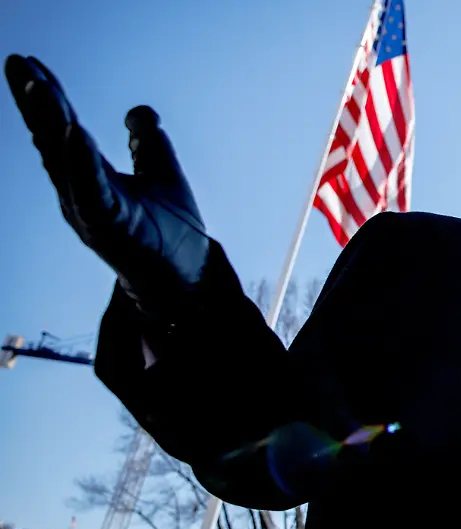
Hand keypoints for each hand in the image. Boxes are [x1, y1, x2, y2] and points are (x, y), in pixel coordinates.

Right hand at [5, 54, 209, 324]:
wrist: (187, 277)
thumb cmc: (170, 230)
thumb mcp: (162, 172)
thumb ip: (148, 141)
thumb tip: (139, 111)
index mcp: (91, 177)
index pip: (61, 129)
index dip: (47, 97)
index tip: (29, 62)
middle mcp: (81, 192)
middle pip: (51, 139)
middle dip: (34, 101)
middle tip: (16, 62)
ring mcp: (91, 211)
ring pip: (64, 161)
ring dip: (51, 122)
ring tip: (40, 86)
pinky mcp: (110, 227)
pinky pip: (91, 191)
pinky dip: (81, 162)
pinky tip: (73, 132)